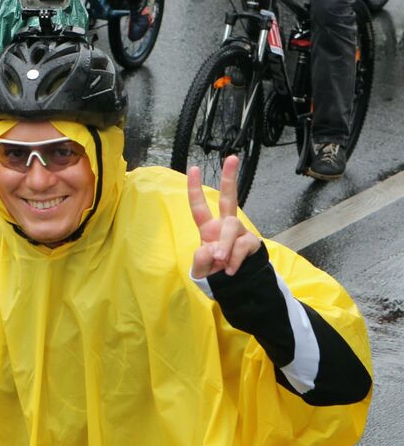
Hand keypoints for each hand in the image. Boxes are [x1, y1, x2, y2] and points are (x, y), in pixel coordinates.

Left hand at [187, 155, 260, 278]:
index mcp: (209, 228)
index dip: (195, 189)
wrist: (238, 288)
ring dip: (225, 244)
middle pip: (229, 198)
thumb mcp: (201, 271)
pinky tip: (230, 270)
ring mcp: (241, 233)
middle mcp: (226, 225)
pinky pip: (243, 246)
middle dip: (230, 177)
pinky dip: (235, 259)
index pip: (199, 207)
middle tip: (232, 157)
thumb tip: (208, 249)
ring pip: (232, 227)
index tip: (193, 168)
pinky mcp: (252, 243)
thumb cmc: (215, 274)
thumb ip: (200, 262)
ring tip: (220, 261)